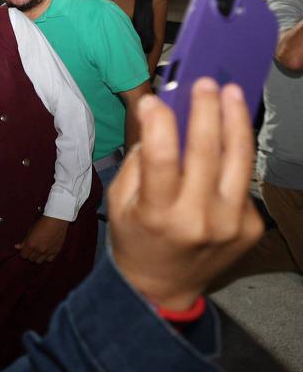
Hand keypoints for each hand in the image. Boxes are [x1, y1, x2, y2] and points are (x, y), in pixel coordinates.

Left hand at [15, 215, 68, 263]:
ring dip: (38, 257)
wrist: (56, 220)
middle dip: (30, 255)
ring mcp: (48, 252)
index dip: (24, 252)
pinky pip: (49, 260)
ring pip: (39, 261)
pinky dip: (47, 257)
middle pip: (31, 259)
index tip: (25, 249)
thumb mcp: (30, 231)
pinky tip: (46, 252)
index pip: (23, 256)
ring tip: (39, 252)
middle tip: (32, 250)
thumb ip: (24, 241)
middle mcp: (38, 250)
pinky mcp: (56, 251)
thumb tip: (17, 247)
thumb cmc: (42, 223)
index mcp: (30, 245)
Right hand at [109, 79, 262, 310]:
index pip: (162, 158)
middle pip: (207, 151)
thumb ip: (139, 162)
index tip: (154, 101)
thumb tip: (157, 119)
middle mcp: (199, 219)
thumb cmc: (135, 239)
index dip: (158, 123)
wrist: (162, 288)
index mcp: (158, 214)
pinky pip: (243, 182)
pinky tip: (226, 140)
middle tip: (204, 83)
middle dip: (206, 110)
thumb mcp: (120, 203)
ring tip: (232, 92)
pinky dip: (234, 157)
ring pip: (239, 160)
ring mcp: (230, 224)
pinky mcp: (251, 227)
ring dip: (236, 121)